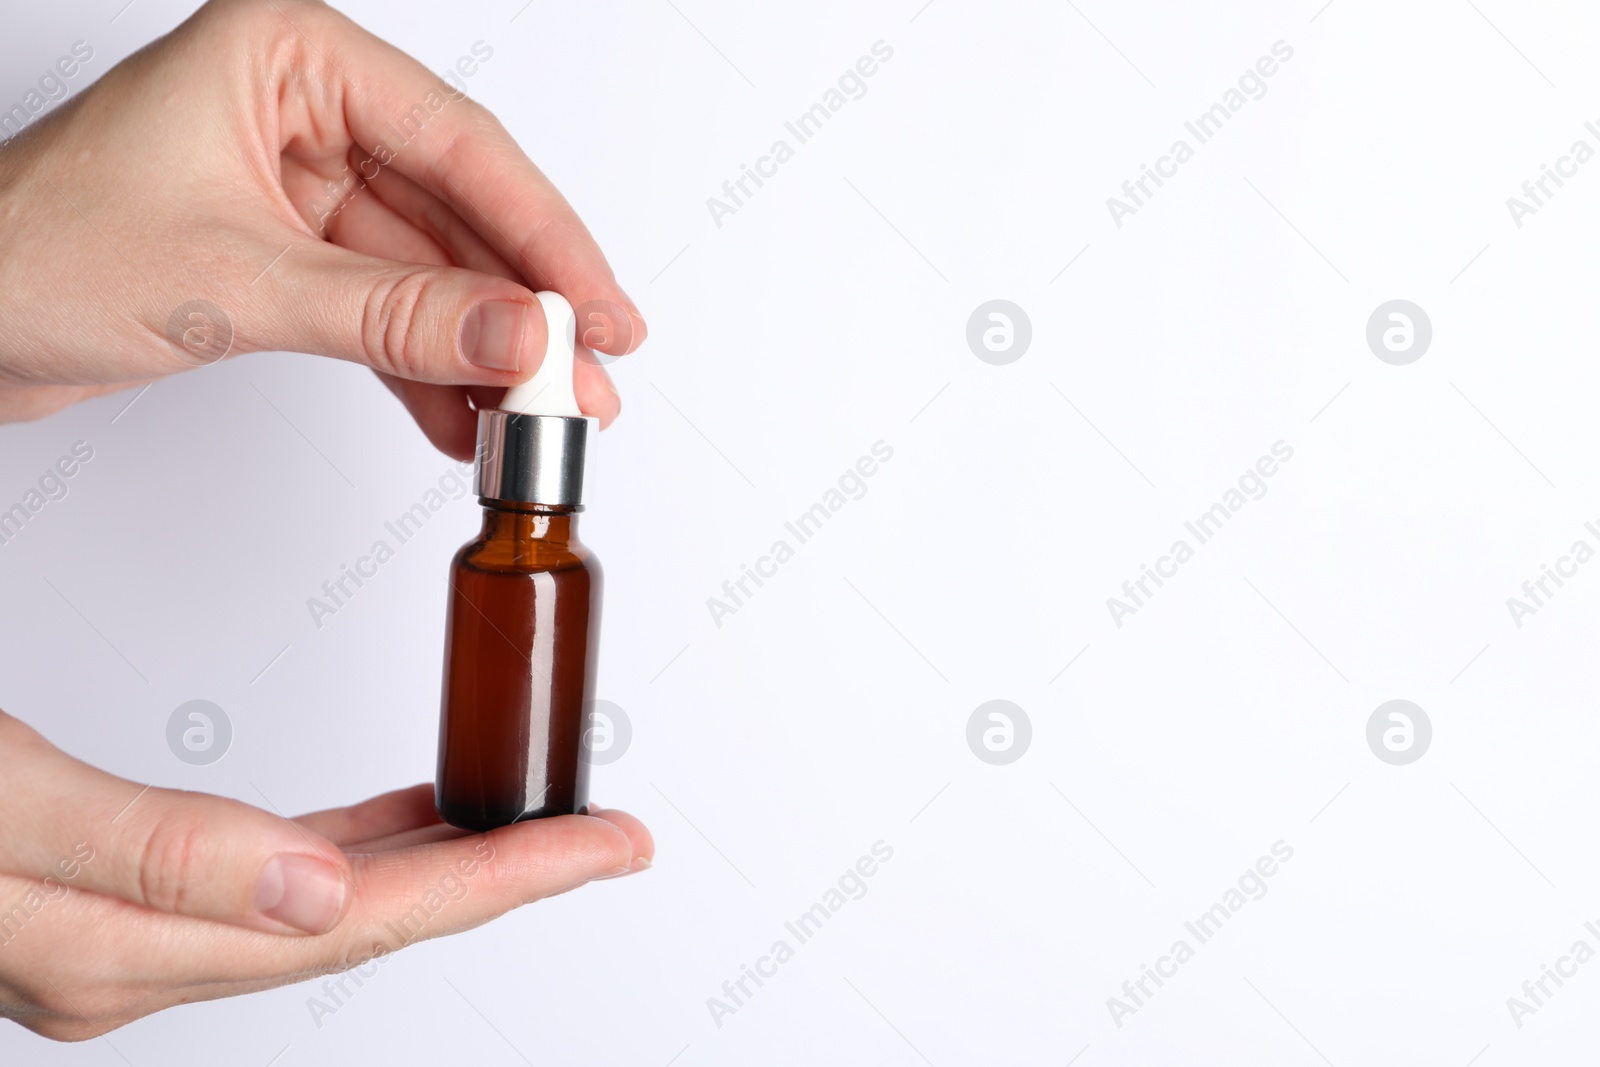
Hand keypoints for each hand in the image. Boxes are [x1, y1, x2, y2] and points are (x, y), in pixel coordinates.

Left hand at [0, 0, 645, 456]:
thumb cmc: (32, 249)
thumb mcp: (239, 280)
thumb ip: (394, 314)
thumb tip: (518, 336)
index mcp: (289, 58)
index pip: (458, 145)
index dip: (544, 236)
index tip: (598, 309)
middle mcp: (302, 112)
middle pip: (457, 211)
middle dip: (523, 306)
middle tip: (585, 376)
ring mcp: (299, 188)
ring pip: (429, 270)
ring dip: (484, 349)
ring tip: (540, 416)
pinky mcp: (288, 257)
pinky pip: (385, 311)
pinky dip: (425, 369)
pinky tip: (465, 419)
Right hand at [0, 712, 651, 1039]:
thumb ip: (154, 857)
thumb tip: (318, 899)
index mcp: (120, 945)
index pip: (367, 923)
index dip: (504, 883)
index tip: (605, 845)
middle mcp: (133, 958)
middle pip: (366, 927)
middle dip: (498, 879)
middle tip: (602, 833)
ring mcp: (122, 936)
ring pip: (327, 909)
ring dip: (434, 864)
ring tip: (529, 819)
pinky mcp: (113, 895)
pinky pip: (270, 883)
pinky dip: (354, 850)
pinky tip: (393, 822)